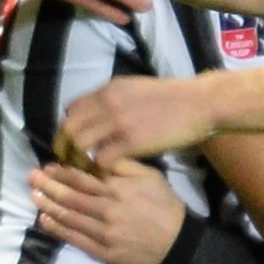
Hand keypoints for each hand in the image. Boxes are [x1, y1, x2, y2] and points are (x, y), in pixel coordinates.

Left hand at [29, 158, 187, 263]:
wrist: (178, 242)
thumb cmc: (164, 205)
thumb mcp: (150, 177)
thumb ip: (123, 166)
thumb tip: (97, 156)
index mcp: (118, 189)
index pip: (82, 178)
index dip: (62, 172)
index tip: (48, 167)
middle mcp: (108, 210)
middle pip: (71, 197)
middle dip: (49, 186)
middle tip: (31, 177)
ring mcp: (104, 233)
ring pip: (70, 217)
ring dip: (48, 206)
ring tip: (33, 196)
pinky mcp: (104, 252)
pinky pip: (76, 239)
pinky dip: (58, 230)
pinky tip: (44, 221)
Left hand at [56, 74, 210, 167]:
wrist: (198, 103)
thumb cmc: (172, 97)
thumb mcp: (135, 89)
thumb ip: (114, 99)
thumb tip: (99, 112)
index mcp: (107, 90)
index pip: (72, 109)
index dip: (68, 127)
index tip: (72, 141)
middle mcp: (107, 103)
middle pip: (69, 127)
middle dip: (64, 147)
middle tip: (68, 162)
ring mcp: (117, 122)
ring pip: (80, 143)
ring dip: (79, 159)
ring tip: (84, 171)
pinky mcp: (130, 142)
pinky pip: (101, 159)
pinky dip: (98, 169)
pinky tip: (104, 175)